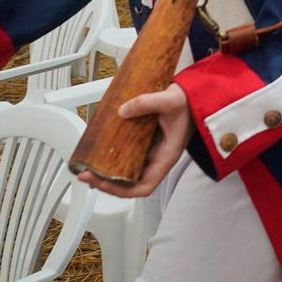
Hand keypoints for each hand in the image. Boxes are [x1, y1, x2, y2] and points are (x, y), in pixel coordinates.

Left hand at [76, 84, 191, 197]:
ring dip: (107, 169)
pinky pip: (128, 152)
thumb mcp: (171, 100)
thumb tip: (122, 111)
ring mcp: (151, 149)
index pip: (144, 186)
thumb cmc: (190, 101)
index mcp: (166, 156)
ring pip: (127, 168)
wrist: (197, 92)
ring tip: (87, 163)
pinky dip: (113, 153)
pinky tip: (101, 147)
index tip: (101, 182)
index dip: (121, 190)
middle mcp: (157, 157)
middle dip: (106, 181)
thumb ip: (147, 103)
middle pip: (131, 181)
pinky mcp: (146, 139)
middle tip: (85, 173)